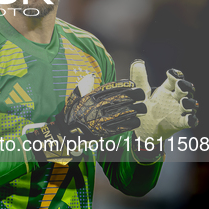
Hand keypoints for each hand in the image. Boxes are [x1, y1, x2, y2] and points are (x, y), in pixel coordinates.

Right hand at [26, 73, 145, 163]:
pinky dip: (133, 122)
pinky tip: (135, 120)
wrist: (67, 132)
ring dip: (138, 109)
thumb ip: (83, 87)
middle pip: (127, 96)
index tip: (132, 84)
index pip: (115, 86)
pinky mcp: (108, 130)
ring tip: (140, 109)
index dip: (127, 84)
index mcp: (93, 96)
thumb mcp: (74, 98)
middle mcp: (100, 105)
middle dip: (138, 95)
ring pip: (130, 110)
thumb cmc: (71, 114)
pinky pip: (127, 125)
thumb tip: (90, 76)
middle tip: (141, 96)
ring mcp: (105, 118)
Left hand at [129, 59, 198, 141]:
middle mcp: (174, 98)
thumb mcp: (140, 92)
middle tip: (180, 85)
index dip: (175, 75)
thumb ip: (139, 78)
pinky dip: (191, 120)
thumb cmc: (143, 108)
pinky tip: (189, 119)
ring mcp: (178, 111)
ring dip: (190, 102)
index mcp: (166, 89)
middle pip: (185, 89)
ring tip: (184, 101)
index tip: (171, 73)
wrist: (143, 129)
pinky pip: (189, 121)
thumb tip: (137, 62)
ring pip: (190, 104)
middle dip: (185, 86)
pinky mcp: (179, 123)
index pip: (174, 79)